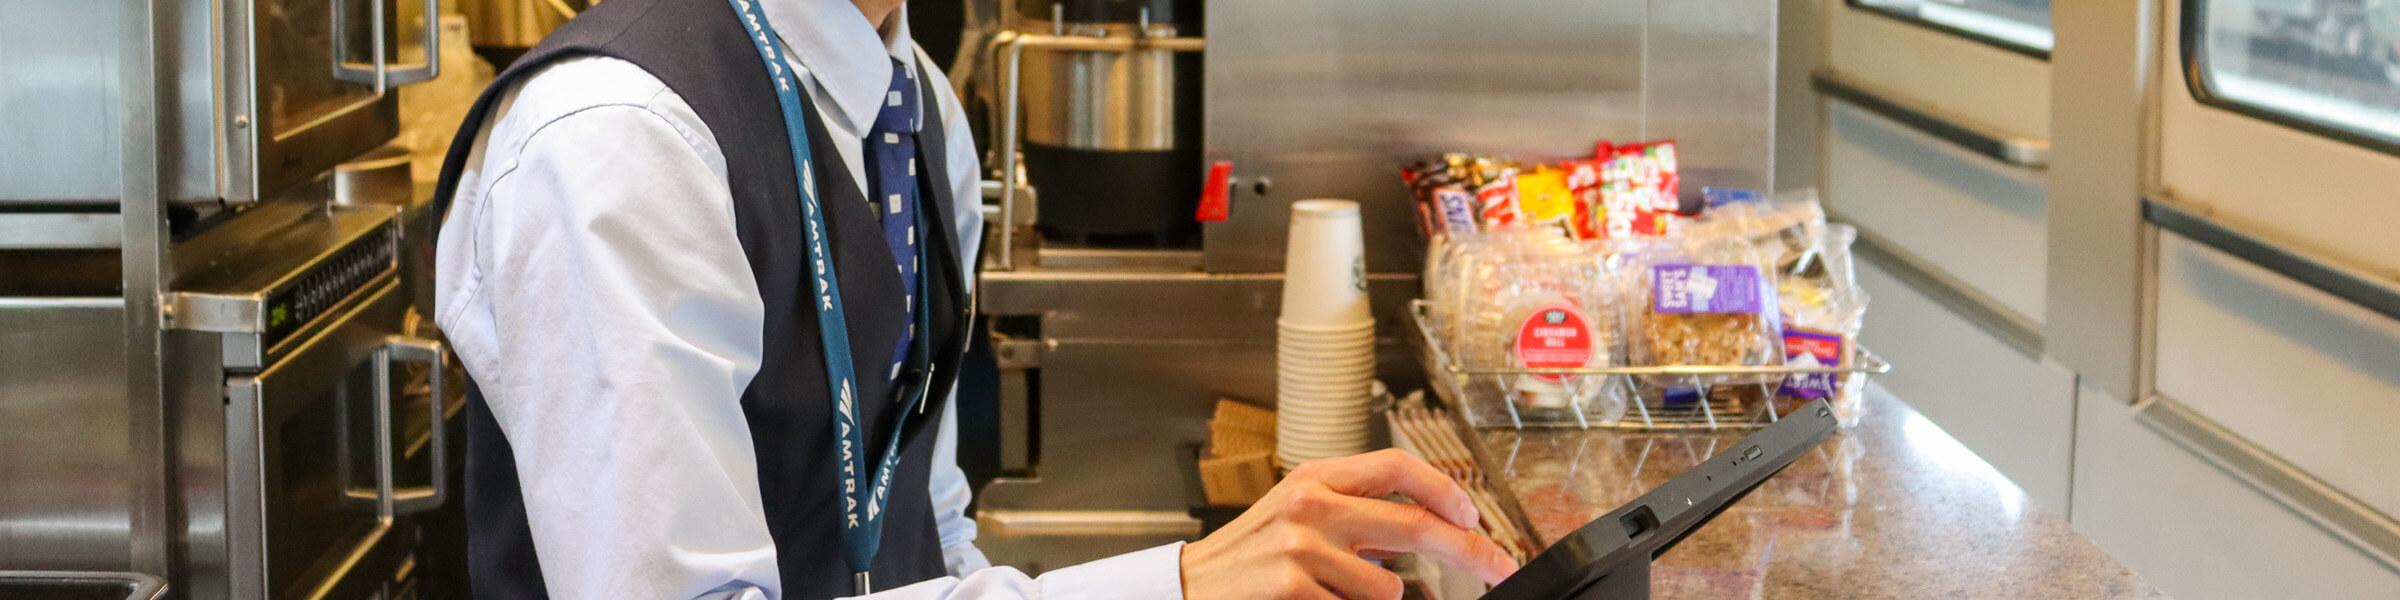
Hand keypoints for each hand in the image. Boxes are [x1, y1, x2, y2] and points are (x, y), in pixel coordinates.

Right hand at [1180, 449, 1517, 599]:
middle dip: (1470, 550)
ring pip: (1388, 587)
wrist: (1191, 588)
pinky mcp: (1293, 590)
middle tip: (1499, 567)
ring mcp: (1301, 549)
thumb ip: (1358, 512)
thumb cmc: (1254, 556)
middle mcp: (1311, 504)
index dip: (1446, 490)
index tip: (1475, 516)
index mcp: (1317, 477)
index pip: (1398, 466)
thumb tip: (1435, 526)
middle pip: (1415, 523)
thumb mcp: (1300, 513)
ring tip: (1333, 594)